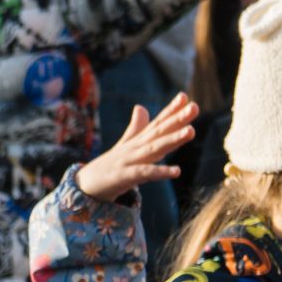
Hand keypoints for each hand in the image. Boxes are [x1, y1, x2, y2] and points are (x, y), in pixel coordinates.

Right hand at [77, 97, 197, 202]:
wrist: (86, 184)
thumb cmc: (109, 165)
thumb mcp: (124, 146)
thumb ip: (136, 128)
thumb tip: (141, 107)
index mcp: (138, 140)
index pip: (157, 122)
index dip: (171, 110)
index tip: (186, 96)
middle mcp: (136, 146)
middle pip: (160, 131)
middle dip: (178, 119)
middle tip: (195, 107)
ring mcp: (130, 160)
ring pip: (155, 148)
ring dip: (173, 139)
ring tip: (191, 132)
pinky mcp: (125, 176)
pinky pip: (144, 173)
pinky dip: (159, 172)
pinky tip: (176, 171)